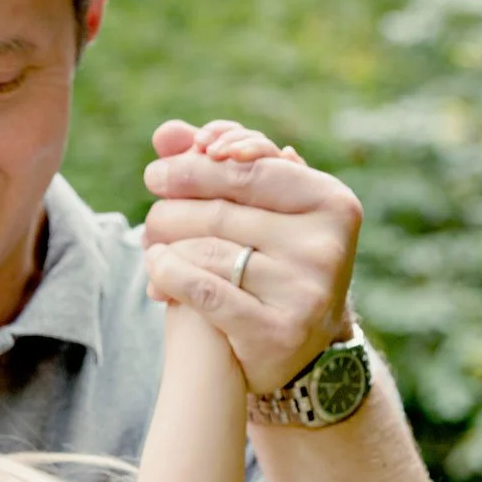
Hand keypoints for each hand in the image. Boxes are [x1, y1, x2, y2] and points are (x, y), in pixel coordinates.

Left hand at [142, 119, 361, 394]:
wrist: (296, 348)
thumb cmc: (273, 262)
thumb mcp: (261, 210)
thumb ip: (219, 165)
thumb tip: (165, 133)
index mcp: (331, 201)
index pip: (247, 170)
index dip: (195, 168)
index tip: (155, 174)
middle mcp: (325, 243)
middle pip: (222, 212)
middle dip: (173, 210)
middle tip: (151, 215)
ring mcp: (306, 289)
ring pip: (207, 251)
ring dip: (165, 247)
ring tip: (151, 247)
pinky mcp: (279, 330)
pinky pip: (204, 290)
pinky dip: (170, 276)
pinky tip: (155, 273)